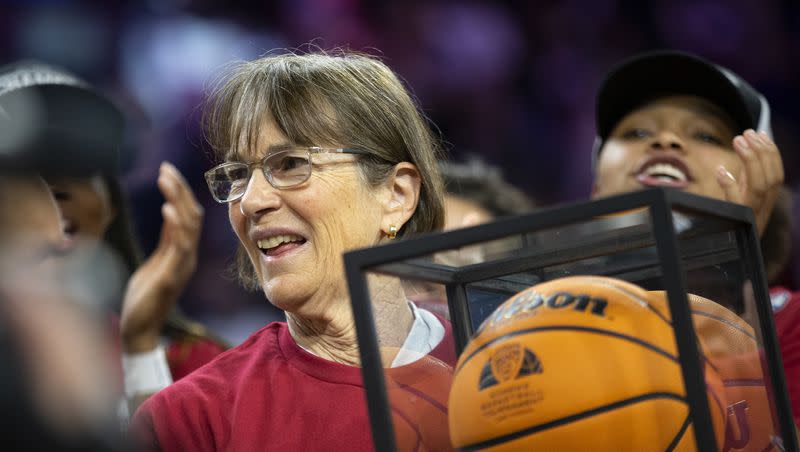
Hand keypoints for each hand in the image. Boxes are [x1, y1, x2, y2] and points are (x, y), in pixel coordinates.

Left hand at [120, 162, 203, 352]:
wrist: (139, 329)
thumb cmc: (145, 296)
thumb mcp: (157, 260)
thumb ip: (167, 239)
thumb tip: (171, 211)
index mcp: (184, 252)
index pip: (189, 215)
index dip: (181, 192)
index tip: (168, 170)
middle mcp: (187, 257)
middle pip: (192, 216)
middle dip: (180, 190)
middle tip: (166, 168)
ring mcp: (181, 267)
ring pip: (188, 227)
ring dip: (178, 201)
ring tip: (166, 180)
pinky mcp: (170, 277)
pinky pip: (179, 248)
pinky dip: (176, 226)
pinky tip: (168, 209)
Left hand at [716, 129, 783, 236]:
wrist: (721, 257)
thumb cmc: (727, 223)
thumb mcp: (740, 196)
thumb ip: (745, 177)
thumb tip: (750, 147)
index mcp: (766, 203)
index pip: (776, 176)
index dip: (771, 153)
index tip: (760, 133)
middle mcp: (762, 211)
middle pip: (771, 179)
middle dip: (761, 152)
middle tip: (745, 134)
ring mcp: (750, 219)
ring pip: (759, 188)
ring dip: (750, 161)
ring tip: (738, 141)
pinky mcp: (734, 225)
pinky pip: (735, 205)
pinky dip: (729, 186)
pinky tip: (720, 171)